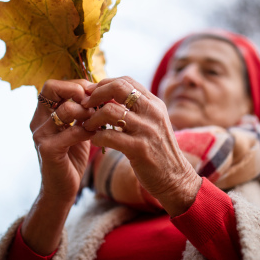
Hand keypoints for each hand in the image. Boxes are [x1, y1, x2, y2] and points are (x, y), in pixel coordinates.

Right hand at [30, 79, 94, 202]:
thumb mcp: (75, 129)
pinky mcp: (48, 150)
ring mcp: (41, 135)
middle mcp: (38, 121)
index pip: (53, 85)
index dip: (75, 85)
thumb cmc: (71, 157)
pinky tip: (96, 135)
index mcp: (42, 114)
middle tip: (94, 104)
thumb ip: (80, 112)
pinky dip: (88, 131)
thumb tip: (96, 91)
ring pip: (65, 110)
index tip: (93, 95)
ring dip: (87, 113)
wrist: (62, 190)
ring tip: (97, 121)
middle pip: (51, 88)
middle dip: (77, 91)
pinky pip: (72, 132)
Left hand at [81, 77, 201, 216]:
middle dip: (96, 94)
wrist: (175, 178)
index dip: (103, 84)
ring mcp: (147, 129)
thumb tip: (107, 96)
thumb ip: (136, 109)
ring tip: (87, 126)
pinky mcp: (140, 148)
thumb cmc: (158, 150)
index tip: (91, 93)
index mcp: (154, 103)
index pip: (125, 81)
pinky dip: (97, 136)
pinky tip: (95, 140)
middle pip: (118, 88)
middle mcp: (152, 112)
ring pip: (110, 111)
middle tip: (85, 105)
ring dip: (93, 118)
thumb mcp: (152, 123)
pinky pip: (109, 135)